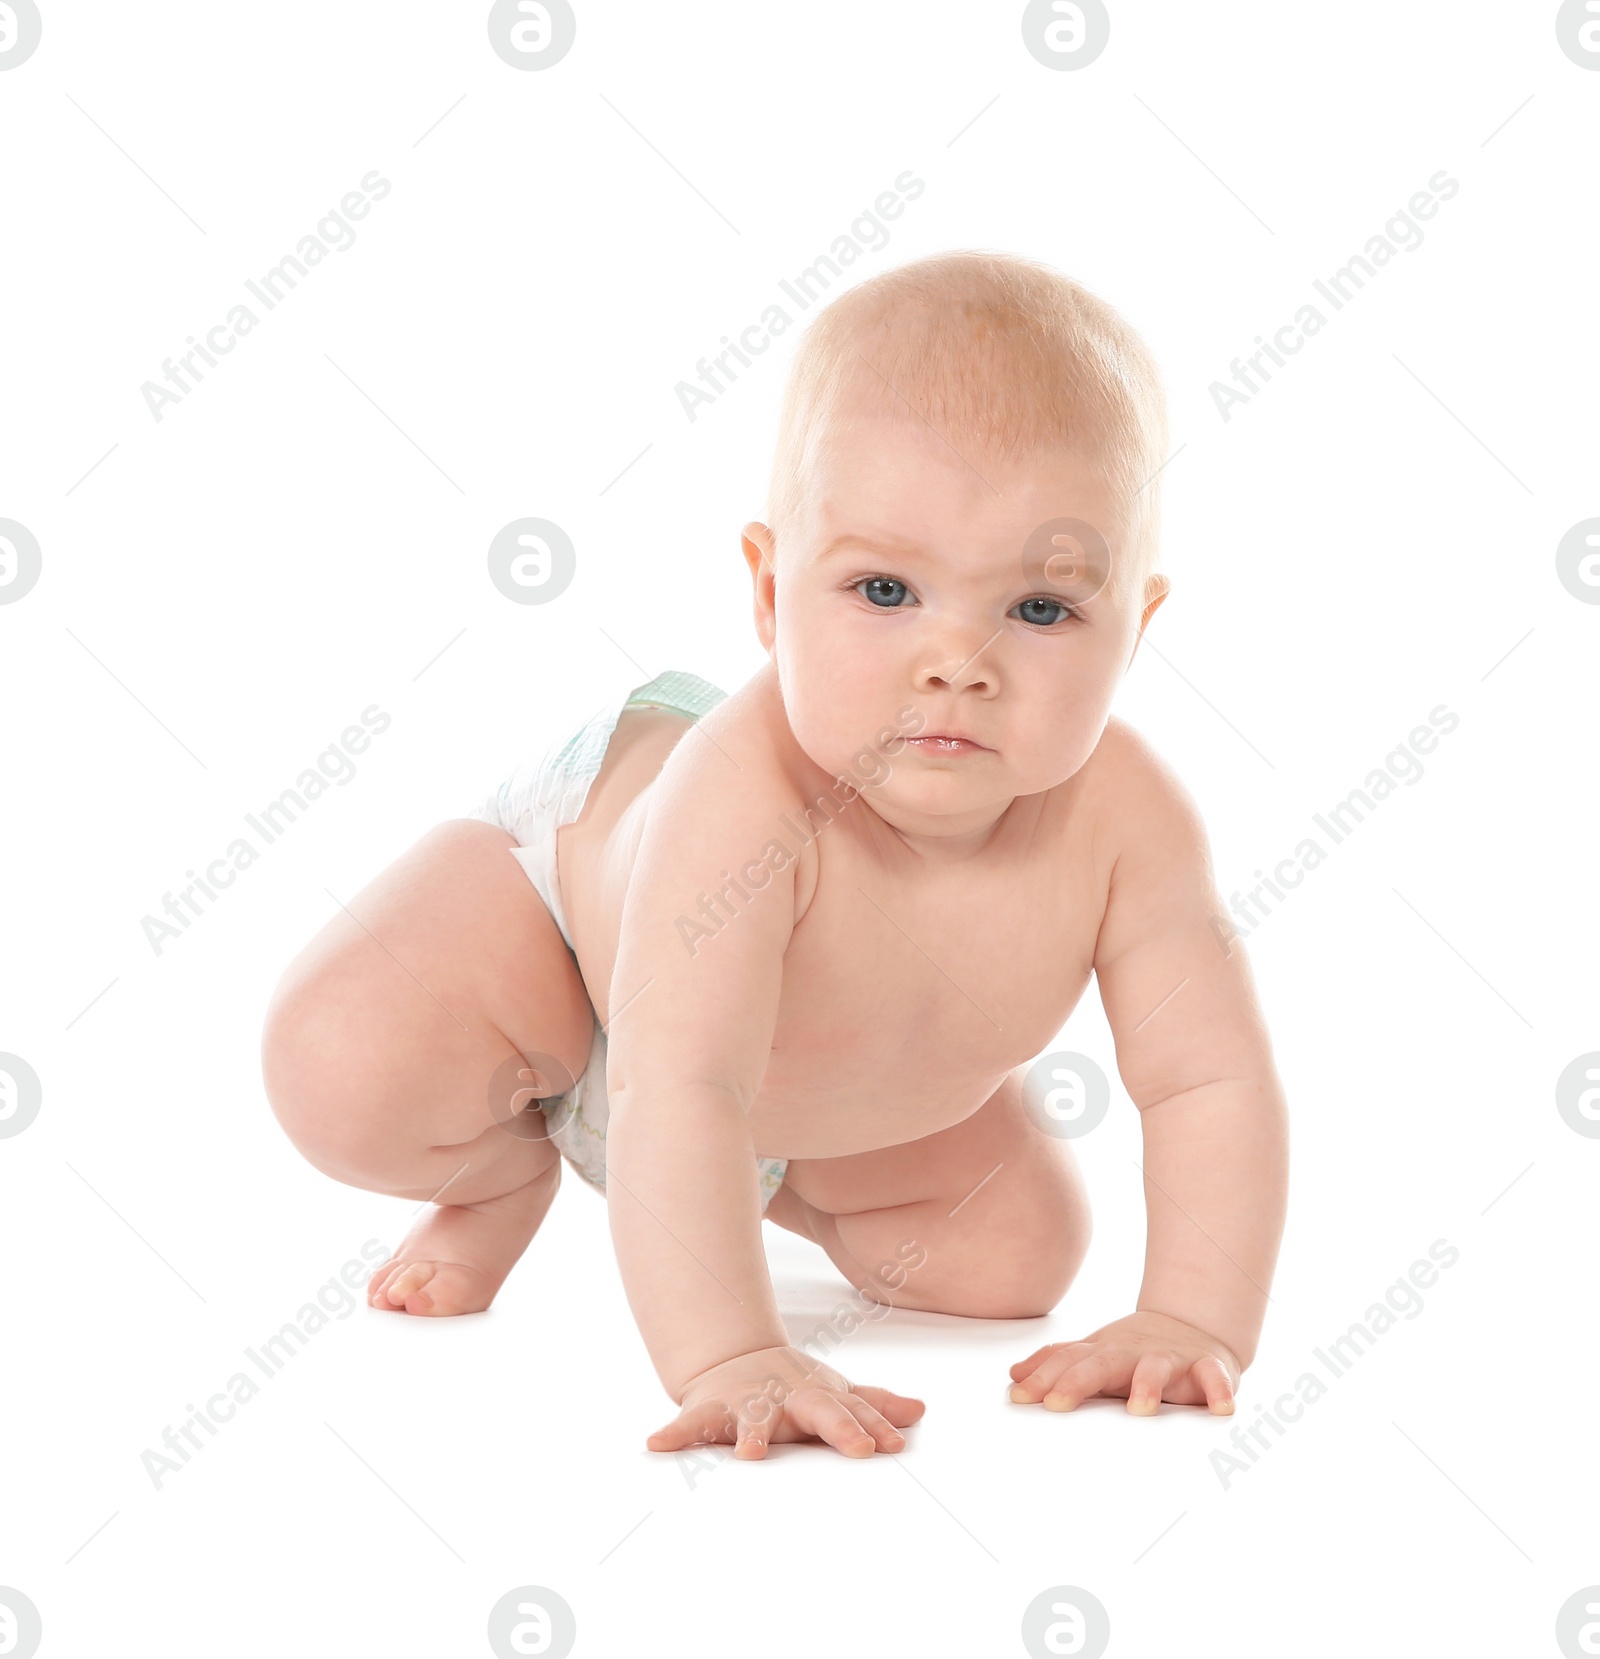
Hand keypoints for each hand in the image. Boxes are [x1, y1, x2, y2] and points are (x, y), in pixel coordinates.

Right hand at [646, 1345, 925, 1459]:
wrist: (734, 1359)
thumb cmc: (792, 1388)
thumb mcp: (832, 1393)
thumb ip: (871, 1405)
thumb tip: (918, 1412)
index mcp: (816, 1398)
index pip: (851, 1412)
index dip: (873, 1427)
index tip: (893, 1447)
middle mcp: (785, 1398)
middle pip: (818, 1410)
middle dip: (840, 1427)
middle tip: (862, 1449)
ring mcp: (747, 1402)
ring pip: (751, 1418)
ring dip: (751, 1434)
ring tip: (749, 1455)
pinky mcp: (709, 1410)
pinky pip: (688, 1424)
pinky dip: (672, 1434)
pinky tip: (657, 1445)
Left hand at [1007, 1311, 1238, 1414]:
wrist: (1190, 1327)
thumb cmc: (1133, 1351)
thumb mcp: (1094, 1355)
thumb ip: (1058, 1366)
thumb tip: (1014, 1376)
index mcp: (1103, 1352)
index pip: (1069, 1362)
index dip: (1043, 1379)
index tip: (1019, 1398)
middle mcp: (1133, 1352)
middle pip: (1102, 1363)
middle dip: (1078, 1382)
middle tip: (1056, 1404)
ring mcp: (1170, 1358)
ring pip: (1157, 1368)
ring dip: (1148, 1385)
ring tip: (1139, 1409)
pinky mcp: (1207, 1367)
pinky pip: (1215, 1376)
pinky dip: (1219, 1389)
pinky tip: (1222, 1407)